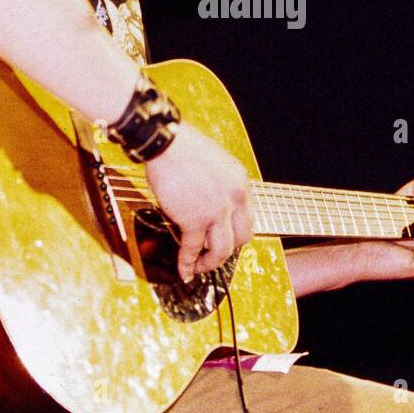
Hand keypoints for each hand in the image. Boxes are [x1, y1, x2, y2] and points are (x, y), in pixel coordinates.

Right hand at [145, 122, 251, 282]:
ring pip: (222, 251)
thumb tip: (206, 205)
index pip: (247, 218)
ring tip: (198, 268)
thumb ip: (217, 186)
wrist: (166, 142)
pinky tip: (183, 271)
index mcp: (240, 183)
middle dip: (227, 250)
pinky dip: (187, 264)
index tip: (224, 239)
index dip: (236, 233)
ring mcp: (216, 211)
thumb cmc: (182, 147)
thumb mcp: (214, 164)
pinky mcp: (194, 220)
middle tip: (212, 255)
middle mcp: (234, 199)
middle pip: (242, 238)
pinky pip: (192, 249)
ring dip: (210, 263)